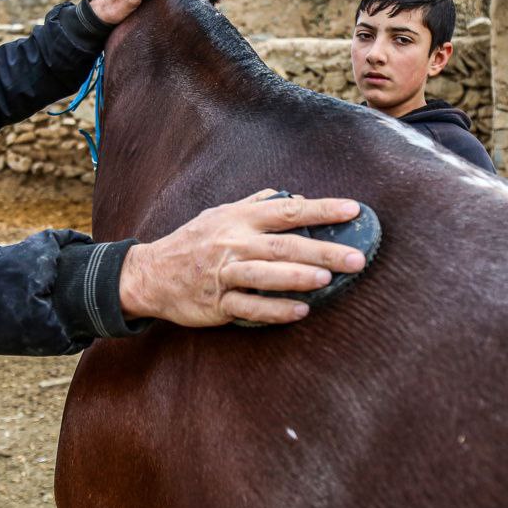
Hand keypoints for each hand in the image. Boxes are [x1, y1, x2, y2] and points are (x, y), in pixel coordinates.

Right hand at [118, 189, 367, 327]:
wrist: (151, 274)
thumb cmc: (192, 242)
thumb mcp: (220, 214)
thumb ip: (255, 205)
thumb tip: (289, 195)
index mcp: (238, 219)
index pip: (287, 210)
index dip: (322, 210)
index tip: (353, 210)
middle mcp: (233, 244)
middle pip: (283, 245)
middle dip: (322, 250)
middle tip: (356, 257)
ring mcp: (224, 275)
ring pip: (264, 275)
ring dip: (296, 277)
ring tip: (326, 278)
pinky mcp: (217, 304)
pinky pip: (249, 308)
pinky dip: (275, 310)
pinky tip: (300, 311)